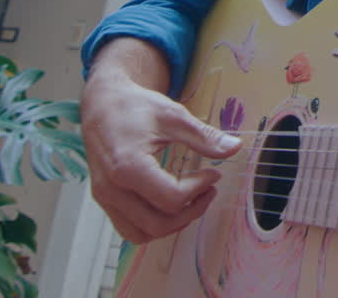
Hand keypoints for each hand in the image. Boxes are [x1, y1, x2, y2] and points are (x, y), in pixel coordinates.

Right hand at [81, 38, 242, 243]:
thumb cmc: (135, 106)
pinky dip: (152, 225)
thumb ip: (204, 136)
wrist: (102, 103)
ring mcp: (104, 196)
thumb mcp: (174, 116)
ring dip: (172, 225)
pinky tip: (170, 204)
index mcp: (128, 166)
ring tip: (192, 201)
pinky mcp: (103, 199)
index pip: (172, 198)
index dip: (200, 189)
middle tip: (209, 191)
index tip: (213, 173)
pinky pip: (129, 228)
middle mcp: (112, 188)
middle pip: (158, 224)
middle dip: (191, 212)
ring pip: (142, 234)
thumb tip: (235, 147)